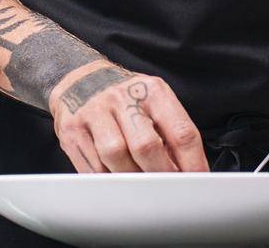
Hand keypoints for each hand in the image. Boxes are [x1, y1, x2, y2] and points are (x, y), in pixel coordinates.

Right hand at [48, 61, 209, 172]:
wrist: (79, 79)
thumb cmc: (124, 98)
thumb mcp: (152, 101)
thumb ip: (170, 132)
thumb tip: (187, 172)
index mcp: (151, 91)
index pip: (180, 131)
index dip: (192, 163)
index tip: (196, 182)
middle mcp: (121, 98)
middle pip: (146, 146)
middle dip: (161, 174)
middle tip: (167, 189)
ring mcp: (94, 113)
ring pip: (115, 157)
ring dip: (131, 178)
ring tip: (139, 184)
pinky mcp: (72, 131)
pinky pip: (93, 167)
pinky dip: (108, 179)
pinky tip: (115, 177)